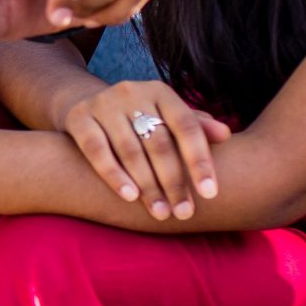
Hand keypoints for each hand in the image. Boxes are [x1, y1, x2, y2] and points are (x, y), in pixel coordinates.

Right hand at [58, 80, 229, 221]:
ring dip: (148, 185)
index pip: (186, 126)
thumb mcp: (165, 117)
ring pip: (130, 150)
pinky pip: (97, 150)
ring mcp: (103, 103)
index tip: (211, 193)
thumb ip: (194, 127)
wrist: (86, 104)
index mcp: (160, 92)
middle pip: (159, 142)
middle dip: (174, 181)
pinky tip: (130, 196)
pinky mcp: (79, 117)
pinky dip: (114, 175)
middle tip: (184, 213)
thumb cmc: (137, 118)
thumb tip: (226, 134)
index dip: (200, 160)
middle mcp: (132, 92)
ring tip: (161, 213)